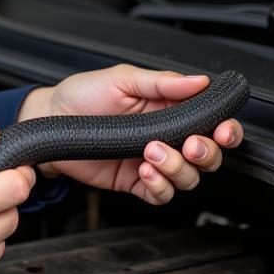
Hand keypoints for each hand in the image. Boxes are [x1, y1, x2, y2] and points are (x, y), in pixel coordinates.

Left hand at [17, 65, 242, 204]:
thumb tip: (200, 80)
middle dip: (206, 153)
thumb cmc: (82, 95)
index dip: (225, 129)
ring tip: (152, 153)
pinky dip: (160, 186)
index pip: (211, 122)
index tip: (223, 130)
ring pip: (188, 178)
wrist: (48, 120)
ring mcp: (152, 161)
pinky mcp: (135, 181)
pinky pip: (162, 194)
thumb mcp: (122, 79)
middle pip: (208, 155)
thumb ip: (162, 82)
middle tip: (189, 145)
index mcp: (169, 108)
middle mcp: (166, 136)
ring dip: (178, 168)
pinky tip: (144, 171)